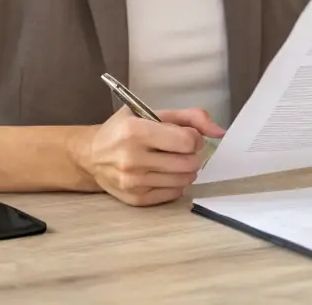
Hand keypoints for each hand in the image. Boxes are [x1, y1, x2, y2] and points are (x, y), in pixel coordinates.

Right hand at [72, 106, 224, 206]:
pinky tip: (165, 173)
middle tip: (182, 150)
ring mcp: (133, 182)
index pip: (187, 141)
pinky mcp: (135, 199)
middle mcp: (132, 158)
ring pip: (184, 180)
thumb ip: (190, 117)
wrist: (91, 155)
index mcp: (135, 131)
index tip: (188, 136)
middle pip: (188, 162)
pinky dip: (176, 183)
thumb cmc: (123, 129)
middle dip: (193, 155)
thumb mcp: (151, 112)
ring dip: (186, 169)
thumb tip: (220, 131)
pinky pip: (174, 194)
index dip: (195, 138)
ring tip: (173, 160)